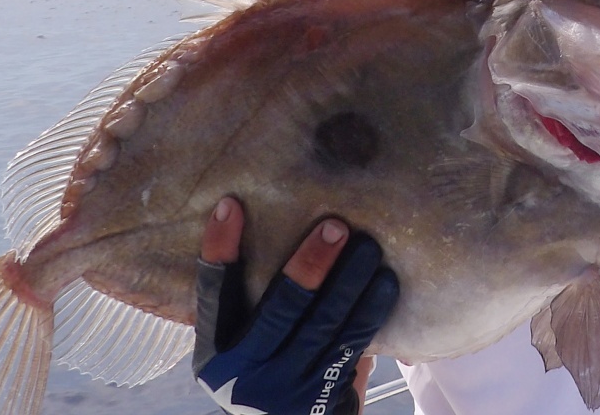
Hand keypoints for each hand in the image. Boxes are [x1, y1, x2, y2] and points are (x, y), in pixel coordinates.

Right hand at [193, 198, 398, 414]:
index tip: (231, 204)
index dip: (220, 248)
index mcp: (215, 354)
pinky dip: (370, 309)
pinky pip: (351, 343)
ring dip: (349, 279)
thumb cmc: (273, 381)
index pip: (214, 294)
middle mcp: (241, 373)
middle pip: (277, 308)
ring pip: (322, 323)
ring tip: (368, 246)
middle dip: (308, 263)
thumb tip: (296, 232)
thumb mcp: (250, 351)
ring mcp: (282, 388)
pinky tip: (385, 283)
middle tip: (334, 226)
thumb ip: (260, 310)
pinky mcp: (320, 397)